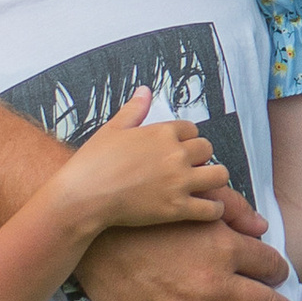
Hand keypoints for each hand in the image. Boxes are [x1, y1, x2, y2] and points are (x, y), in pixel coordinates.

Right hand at [67, 87, 230, 230]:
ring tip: (204, 185)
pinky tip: (207, 208)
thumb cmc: (92, 164)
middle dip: (200, 157)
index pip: (192, 130)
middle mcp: (175, 154)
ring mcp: (179, 182)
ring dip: (214, 179)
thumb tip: (145, 91)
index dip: (186, 140)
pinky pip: (212, 208)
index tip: (178, 149)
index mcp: (162, 133)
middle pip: (208, 149)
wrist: (83, 197)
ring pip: (219, 175)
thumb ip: (134, 110)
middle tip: (189, 168)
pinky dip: (214, 209)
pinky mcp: (178, 208)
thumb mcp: (112, 129)